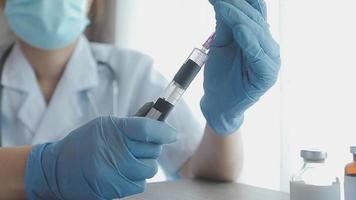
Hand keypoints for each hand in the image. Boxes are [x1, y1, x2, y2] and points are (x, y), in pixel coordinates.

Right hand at [25, 116, 176, 198]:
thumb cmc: (83, 144)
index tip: (172, 134)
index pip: (147, 128)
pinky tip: (123, 172)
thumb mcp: (104, 125)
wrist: (58, 170)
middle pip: (153, 149)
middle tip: (139, 146)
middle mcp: (115, 151)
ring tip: (130, 160)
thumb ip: (131, 122)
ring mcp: (115, 172)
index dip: (164, 131)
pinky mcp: (115, 189)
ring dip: (145, 164)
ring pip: (150, 168)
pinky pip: (141, 183)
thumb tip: (154, 109)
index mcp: (113, 130)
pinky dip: (136, 177)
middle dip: (151, 147)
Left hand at [201, 0, 280, 134]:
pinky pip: (259, 54)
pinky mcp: (267, 75)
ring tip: (222, 6)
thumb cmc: (220, 76)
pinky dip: (249, 41)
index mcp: (259, 38)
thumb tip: (223, 2)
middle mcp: (268, 46)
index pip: (254, 12)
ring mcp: (270, 60)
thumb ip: (225, 25)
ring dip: (239, 17)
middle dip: (235, 5)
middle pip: (255, 19)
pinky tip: (239, 29)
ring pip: (257, 33)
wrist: (219, 104)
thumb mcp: (220, 46)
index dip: (239, 1)